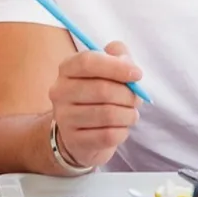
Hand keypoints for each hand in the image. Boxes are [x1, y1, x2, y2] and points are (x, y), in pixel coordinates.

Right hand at [46, 41, 143, 170]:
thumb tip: (128, 64)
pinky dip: (123, 132)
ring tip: (131, 114)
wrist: (80, 131)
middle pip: (101, 89)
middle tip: (137, 99)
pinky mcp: (74, 140)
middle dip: (128, 95)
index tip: (137, 74)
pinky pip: (108, 136)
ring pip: (107, 114)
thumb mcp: (107, 69)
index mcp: (67, 69)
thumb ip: (119, 56)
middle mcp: (60, 92)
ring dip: (128, 114)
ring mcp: (64, 118)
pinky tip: (121, 128)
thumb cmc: (98, 94)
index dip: (116, 67)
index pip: (87, 62)